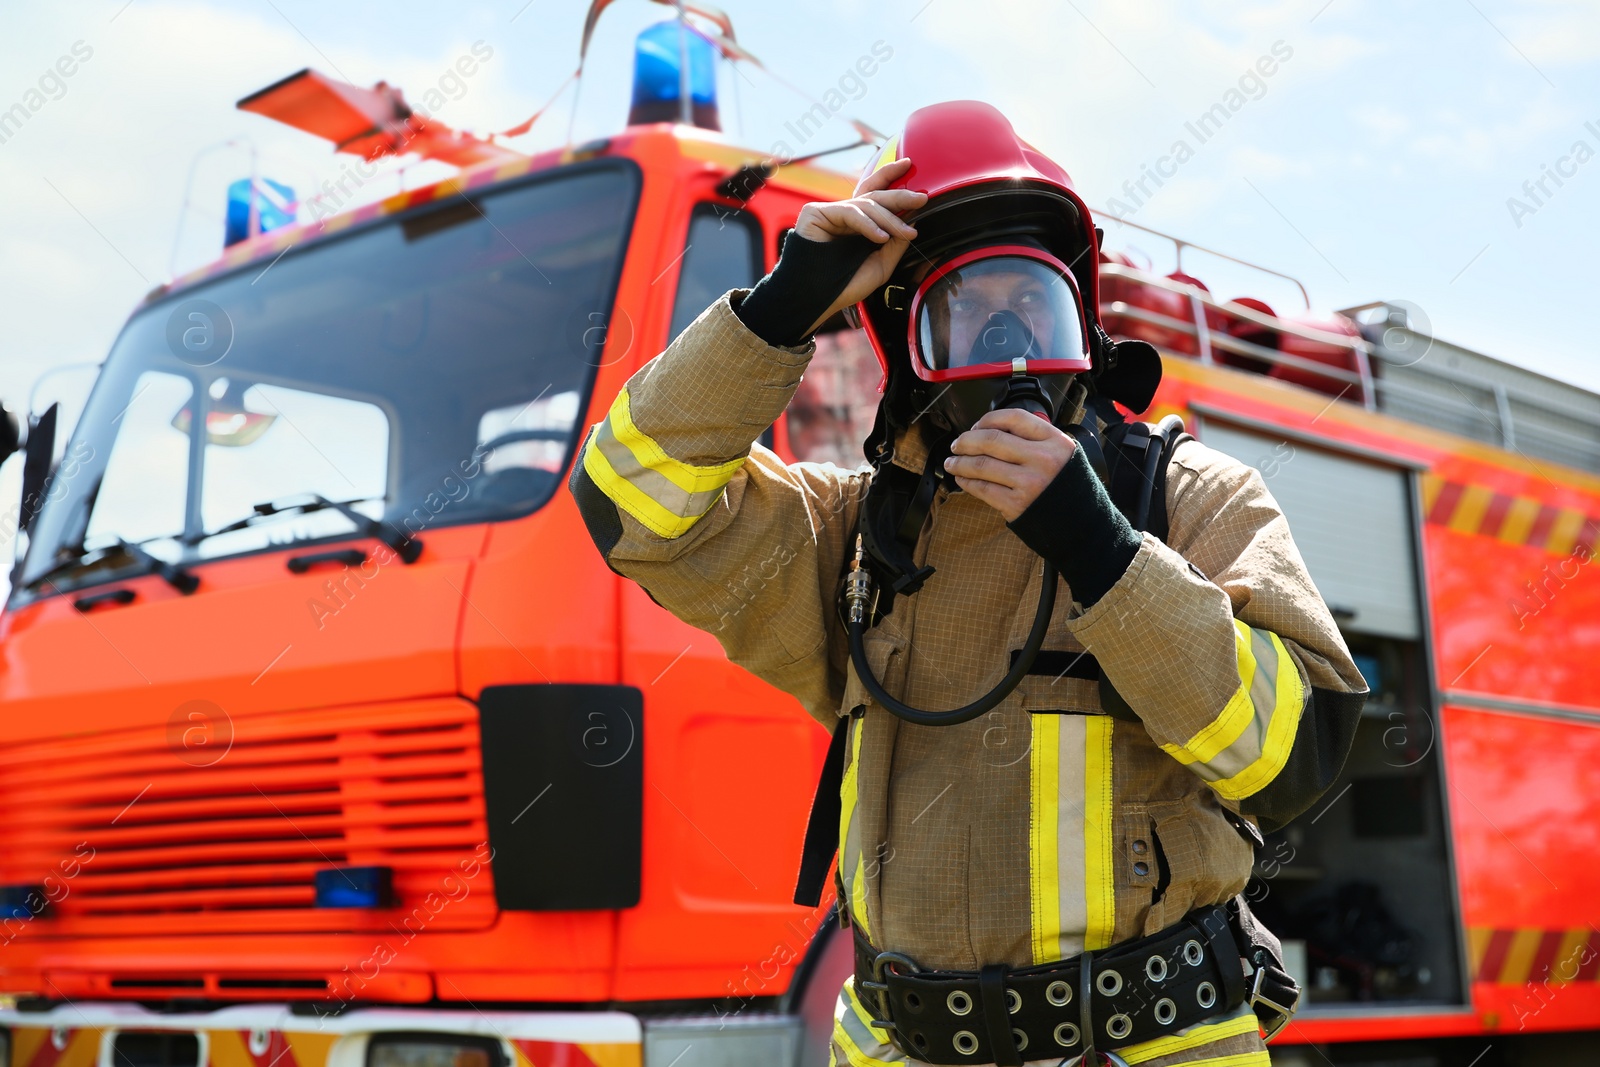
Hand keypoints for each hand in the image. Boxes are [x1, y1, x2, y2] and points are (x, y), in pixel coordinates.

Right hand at [794, 157, 927, 334]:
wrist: (819, 299)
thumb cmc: (846, 285)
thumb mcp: (881, 263)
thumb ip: (895, 242)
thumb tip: (913, 221)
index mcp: (858, 224)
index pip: (875, 194)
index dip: (891, 177)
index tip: (909, 166)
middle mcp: (844, 214)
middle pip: (875, 195)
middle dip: (900, 195)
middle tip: (922, 198)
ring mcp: (829, 212)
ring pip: (866, 205)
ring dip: (890, 218)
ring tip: (905, 232)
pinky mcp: (816, 212)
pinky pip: (849, 212)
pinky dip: (868, 224)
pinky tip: (881, 237)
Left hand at [943, 408, 1077, 521]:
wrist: (1081, 524)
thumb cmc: (1067, 487)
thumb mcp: (1062, 454)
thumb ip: (1035, 439)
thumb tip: (993, 431)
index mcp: (1054, 441)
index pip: (1014, 418)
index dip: (988, 419)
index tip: (975, 426)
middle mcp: (1042, 459)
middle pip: (991, 440)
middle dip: (966, 441)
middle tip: (956, 444)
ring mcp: (1028, 482)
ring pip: (982, 465)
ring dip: (960, 463)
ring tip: (952, 462)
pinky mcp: (1016, 504)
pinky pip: (983, 488)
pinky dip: (967, 482)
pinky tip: (962, 479)